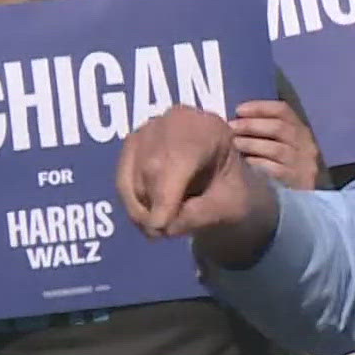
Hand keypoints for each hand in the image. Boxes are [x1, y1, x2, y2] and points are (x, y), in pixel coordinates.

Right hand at [118, 106, 274, 264]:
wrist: (223, 181)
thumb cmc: (232, 191)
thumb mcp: (231, 207)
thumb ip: (201, 215)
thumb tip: (163, 225)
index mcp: (210, 128)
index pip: (180, 156)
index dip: (166, 193)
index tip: (161, 226)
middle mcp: (175, 120)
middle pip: (152, 166)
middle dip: (154, 205)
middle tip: (160, 234)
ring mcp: (149, 129)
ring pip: (133, 175)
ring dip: (142, 208)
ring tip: (161, 227)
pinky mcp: (132, 144)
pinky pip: (122, 179)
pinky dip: (133, 203)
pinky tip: (150, 216)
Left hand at [230, 100, 320, 191]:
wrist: (300, 206)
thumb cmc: (281, 169)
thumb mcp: (278, 146)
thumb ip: (264, 132)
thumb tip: (235, 119)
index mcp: (301, 131)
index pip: (283, 111)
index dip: (260, 107)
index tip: (238, 110)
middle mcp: (307, 145)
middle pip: (279, 127)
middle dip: (251, 125)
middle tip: (230, 128)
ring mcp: (304, 165)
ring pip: (276, 148)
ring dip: (251, 144)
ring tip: (233, 145)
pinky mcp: (298, 182)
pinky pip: (275, 170)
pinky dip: (257, 164)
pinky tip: (243, 165)